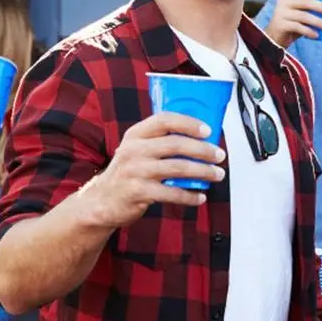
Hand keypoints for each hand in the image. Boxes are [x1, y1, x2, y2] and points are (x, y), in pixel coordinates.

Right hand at [82, 112, 225, 227]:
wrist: (102, 201)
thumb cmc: (128, 172)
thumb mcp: (137, 150)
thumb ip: (160, 142)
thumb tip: (200, 139)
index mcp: (136, 134)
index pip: (164, 119)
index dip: (189, 123)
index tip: (208, 130)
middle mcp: (134, 150)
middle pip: (176, 144)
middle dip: (203, 150)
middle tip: (219, 155)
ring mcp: (135, 171)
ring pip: (178, 168)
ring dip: (203, 172)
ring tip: (217, 174)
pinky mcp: (138, 192)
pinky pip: (172, 193)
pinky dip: (190, 196)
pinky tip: (200, 196)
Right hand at [265, 0, 321, 46]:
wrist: (274, 38)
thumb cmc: (293, 22)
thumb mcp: (301, 11)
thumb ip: (312, 7)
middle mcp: (284, 2)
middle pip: (305, 1)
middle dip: (321, 6)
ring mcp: (281, 14)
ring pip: (303, 16)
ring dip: (319, 21)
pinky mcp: (281, 26)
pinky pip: (298, 27)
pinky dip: (309, 31)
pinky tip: (317, 35)